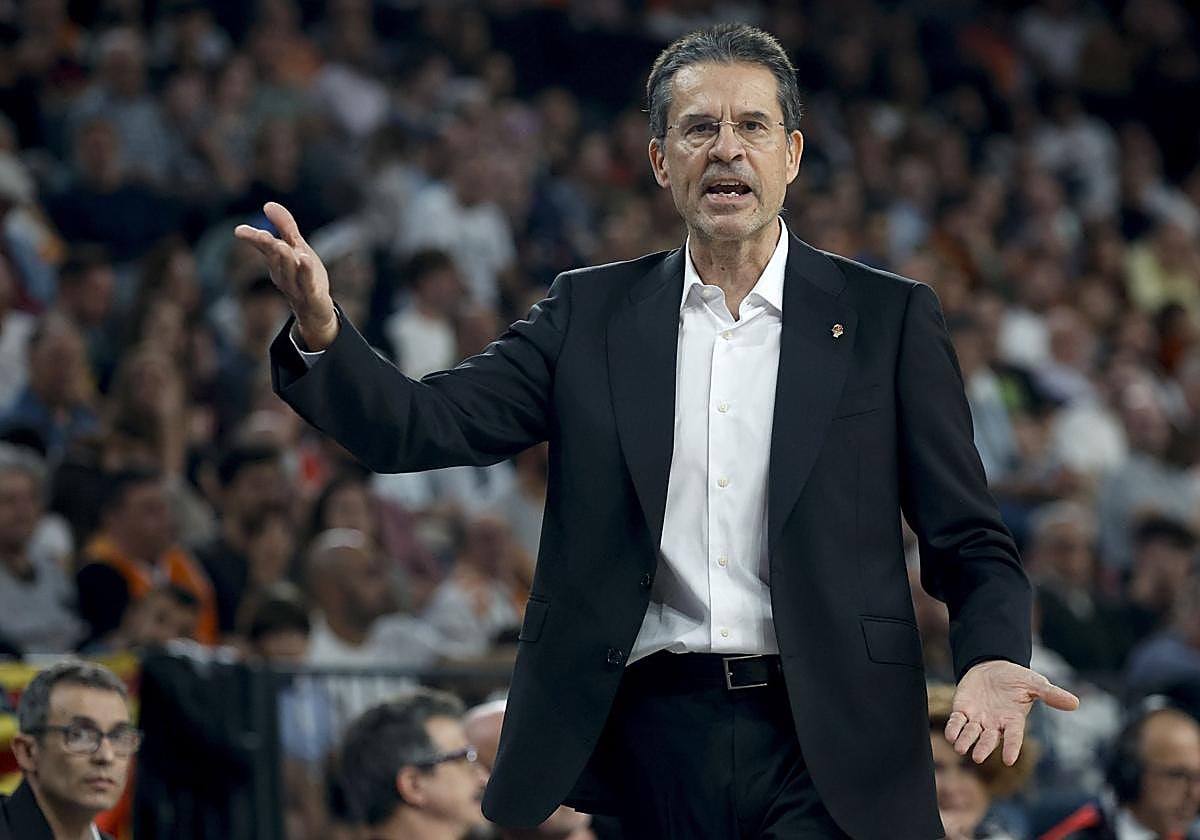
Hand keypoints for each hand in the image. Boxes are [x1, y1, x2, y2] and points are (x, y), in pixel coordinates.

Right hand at [234, 202, 337, 349]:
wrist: (315, 309)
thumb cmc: (303, 274)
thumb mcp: (296, 247)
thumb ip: (285, 226)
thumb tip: (267, 204)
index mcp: (276, 261)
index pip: (263, 247)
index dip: (252, 238)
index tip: (239, 231)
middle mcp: (282, 273)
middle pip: (274, 258)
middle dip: (268, 246)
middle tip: (262, 235)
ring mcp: (296, 285)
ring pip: (289, 271)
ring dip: (285, 259)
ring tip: (282, 246)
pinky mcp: (312, 294)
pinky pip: (307, 283)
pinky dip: (305, 272)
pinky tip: (305, 260)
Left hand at [946, 660, 1078, 764]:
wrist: (992, 667)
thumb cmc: (1016, 679)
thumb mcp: (1035, 684)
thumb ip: (1051, 694)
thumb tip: (1075, 703)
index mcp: (1013, 720)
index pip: (1013, 737)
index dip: (1011, 747)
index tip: (1008, 760)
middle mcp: (995, 724)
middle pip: (989, 739)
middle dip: (983, 747)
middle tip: (977, 757)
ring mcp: (978, 718)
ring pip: (970, 733)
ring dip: (965, 740)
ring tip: (960, 748)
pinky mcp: (962, 710)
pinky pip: (956, 722)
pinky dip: (953, 728)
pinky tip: (951, 734)